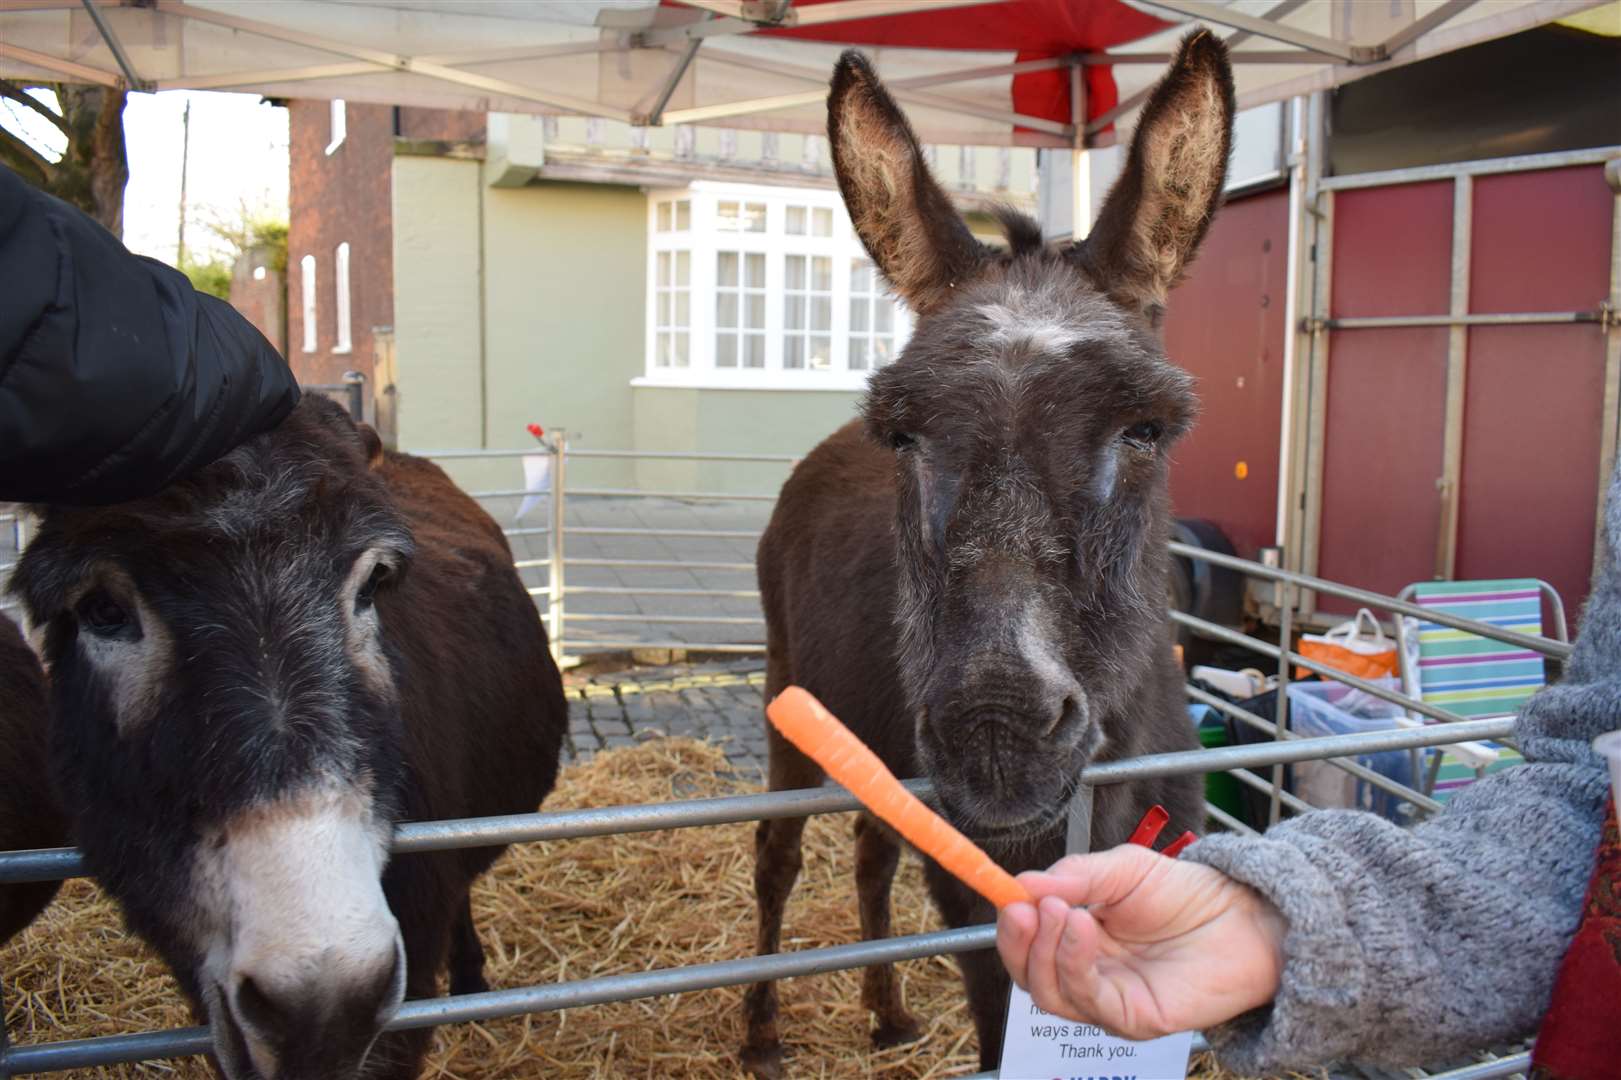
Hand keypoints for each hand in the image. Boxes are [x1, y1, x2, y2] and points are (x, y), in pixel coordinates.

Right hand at [996, 843, 1286, 1038]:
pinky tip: (1082, 927)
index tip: (1005, 893)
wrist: (1244, 916)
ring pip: (1048, 993)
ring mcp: (1107, 999)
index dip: (1011, 922)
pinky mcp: (1131, 1019)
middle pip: (1027, 973)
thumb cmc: (1187, 894)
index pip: (1026, 942)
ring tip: (1061, 910)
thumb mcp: (1123, 869)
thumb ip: (1076, 876)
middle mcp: (1085, 973)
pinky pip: (1088, 1000)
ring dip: (1045, 951)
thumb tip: (1022, 884)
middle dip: (1018, 941)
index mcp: (1077, 938)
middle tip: (1027, 906)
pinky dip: (1074, 963)